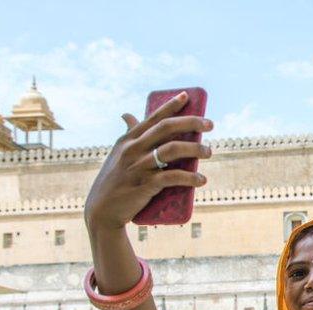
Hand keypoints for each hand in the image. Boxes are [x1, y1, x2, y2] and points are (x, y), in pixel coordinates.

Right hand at [84, 92, 213, 232]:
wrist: (102, 210)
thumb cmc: (114, 180)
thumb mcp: (117, 154)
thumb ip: (128, 135)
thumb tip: (127, 115)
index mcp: (128, 140)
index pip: (153, 118)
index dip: (171, 105)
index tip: (187, 96)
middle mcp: (132, 149)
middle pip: (166, 128)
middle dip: (191, 122)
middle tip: (210, 124)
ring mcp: (138, 167)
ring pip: (172, 150)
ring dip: (195, 149)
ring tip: (208, 151)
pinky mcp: (145, 185)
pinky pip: (172, 177)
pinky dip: (190, 177)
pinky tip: (201, 179)